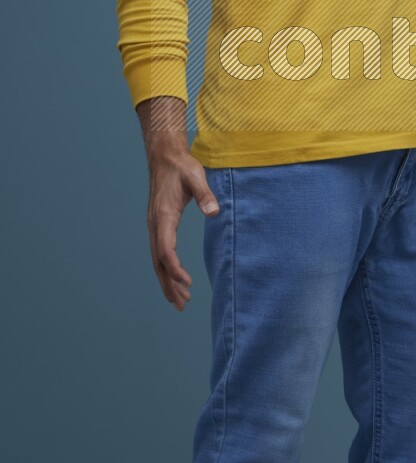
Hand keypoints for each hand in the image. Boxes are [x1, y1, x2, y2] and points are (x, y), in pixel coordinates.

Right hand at [146, 147, 218, 310]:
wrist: (165, 157)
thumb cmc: (182, 166)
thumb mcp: (196, 176)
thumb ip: (205, 194)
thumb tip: (214, 211)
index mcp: (163, 216)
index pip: (166, 250)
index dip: (175, 269)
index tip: (187, 283)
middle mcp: (155, 225)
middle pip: (159, 262)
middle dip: (169, 285)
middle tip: (182, 305)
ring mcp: (154, 226)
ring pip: (157, 261)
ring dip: (167, 281)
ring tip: (180, 301)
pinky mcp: (158, 225)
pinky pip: (159, 253)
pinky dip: (166, 269)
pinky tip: (175, 278)